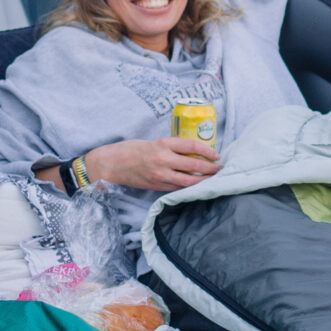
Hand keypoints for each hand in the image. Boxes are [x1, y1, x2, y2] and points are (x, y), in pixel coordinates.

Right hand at [86, 137, 221, 193]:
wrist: (111, 165)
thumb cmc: (130, 150)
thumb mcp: (151, 142)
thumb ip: (169, 148)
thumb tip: (189, 153)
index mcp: (162, 144)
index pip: (191, 146)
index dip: (207, 151)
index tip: (216, 154)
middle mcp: (162, 159)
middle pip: (193, 165)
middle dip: (210, 168)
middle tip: (219, 168)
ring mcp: (160, 175)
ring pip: (188, 181)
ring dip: (203, 180)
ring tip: (212, 179)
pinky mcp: (156, 186)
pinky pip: (177, 187)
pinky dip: (188, 187)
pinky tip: (196, 186)